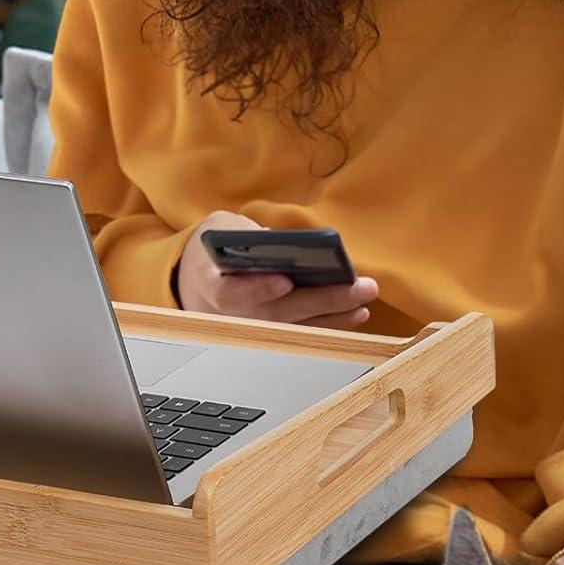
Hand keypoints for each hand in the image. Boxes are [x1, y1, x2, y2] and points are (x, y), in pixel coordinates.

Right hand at [173, 209, 378, 329]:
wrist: (199, 280)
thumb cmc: (215, 250)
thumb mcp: (220, 227)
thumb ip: (242, 232)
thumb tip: (279, 242)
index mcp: (210, 284)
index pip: (230, 293)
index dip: (258, 289)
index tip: (284, 281)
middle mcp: (231, 316)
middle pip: (279, 314)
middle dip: (322, 300)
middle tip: (359, 287)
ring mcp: (253, 330)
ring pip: (296, 330)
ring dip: (335, 316)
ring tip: (364, 298)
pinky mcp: (271, 336)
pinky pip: (303, 335)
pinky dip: (331, 326)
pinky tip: (356, 312)